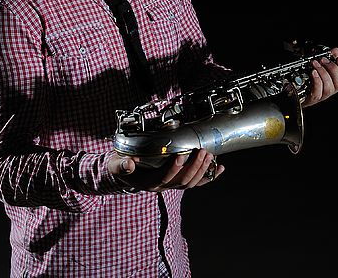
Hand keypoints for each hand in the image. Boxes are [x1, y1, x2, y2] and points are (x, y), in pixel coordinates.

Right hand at [110, 149, 224, 191]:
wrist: (123, 170)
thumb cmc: (120, 165)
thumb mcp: (116, 164)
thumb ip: (121, 165)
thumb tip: (128, 164)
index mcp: (149, 183)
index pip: (164, 178)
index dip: (173, 169)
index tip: (180, 155)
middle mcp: (162, 187)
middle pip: (182, 181)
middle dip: (194, 167)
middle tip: (202, 151)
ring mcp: (171, 185)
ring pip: (191, 182)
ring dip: (202, 170)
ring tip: (209, 155)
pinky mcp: (178, 181)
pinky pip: (197, 182)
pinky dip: (210, 176)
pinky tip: (220, 168)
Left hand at [303, 47, 337, 107]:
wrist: (296, 91)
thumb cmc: (309, 79)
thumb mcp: (320, 66)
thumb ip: (329, 58)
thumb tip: (336, 50)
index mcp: (334, 83)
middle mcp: (330, 90)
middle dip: (332, 68)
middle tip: (323, 60)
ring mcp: (322, 95)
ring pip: (328, 87)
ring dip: (323, 73)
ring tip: (315, 64)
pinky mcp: (312, 98)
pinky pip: (317, 92)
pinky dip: (316, 81)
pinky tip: (313, 73)